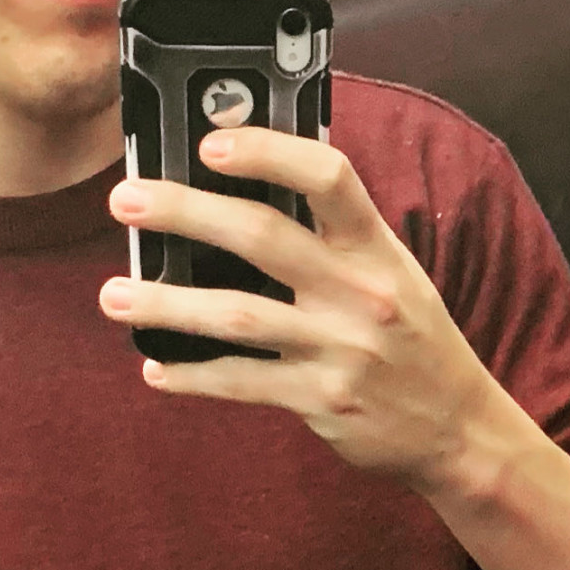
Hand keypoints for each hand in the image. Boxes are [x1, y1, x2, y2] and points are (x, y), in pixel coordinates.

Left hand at [99, 129, 501, 487]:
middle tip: (126, 200)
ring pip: (237, 315)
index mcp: (376, 249)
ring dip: (165, 303)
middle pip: (262, 236)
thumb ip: (333, 237)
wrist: (457, 427)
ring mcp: (340, 349)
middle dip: (185, 212)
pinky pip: (242, 382)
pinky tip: (156, 366)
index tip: (212, 142)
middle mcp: (360, 293)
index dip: (267, 152)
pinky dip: (192, 375)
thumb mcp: (392, 273)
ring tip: (112, 294)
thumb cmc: (411, 337)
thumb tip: (247, 192)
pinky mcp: (321, 401)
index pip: (328, 177)